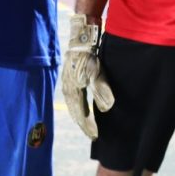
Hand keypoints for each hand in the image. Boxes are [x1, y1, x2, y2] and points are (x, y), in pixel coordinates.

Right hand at [61, 15, 114, 138]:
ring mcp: (67, 83)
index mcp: (73, 90)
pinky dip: (78, 106)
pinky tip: (83, 107)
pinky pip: (73, 97)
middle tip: (91, 134)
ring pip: (73, 105)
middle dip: (83, 123)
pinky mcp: (69, 78)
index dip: (88, 126)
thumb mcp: (97, 72)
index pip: (80, 113)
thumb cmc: (89, 56)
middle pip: (75, 111)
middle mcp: (68, 89)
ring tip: (87, 124)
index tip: (95, 136)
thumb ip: (101, 90)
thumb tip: (107, 108)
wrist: (80, 39)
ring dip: (80, 115)